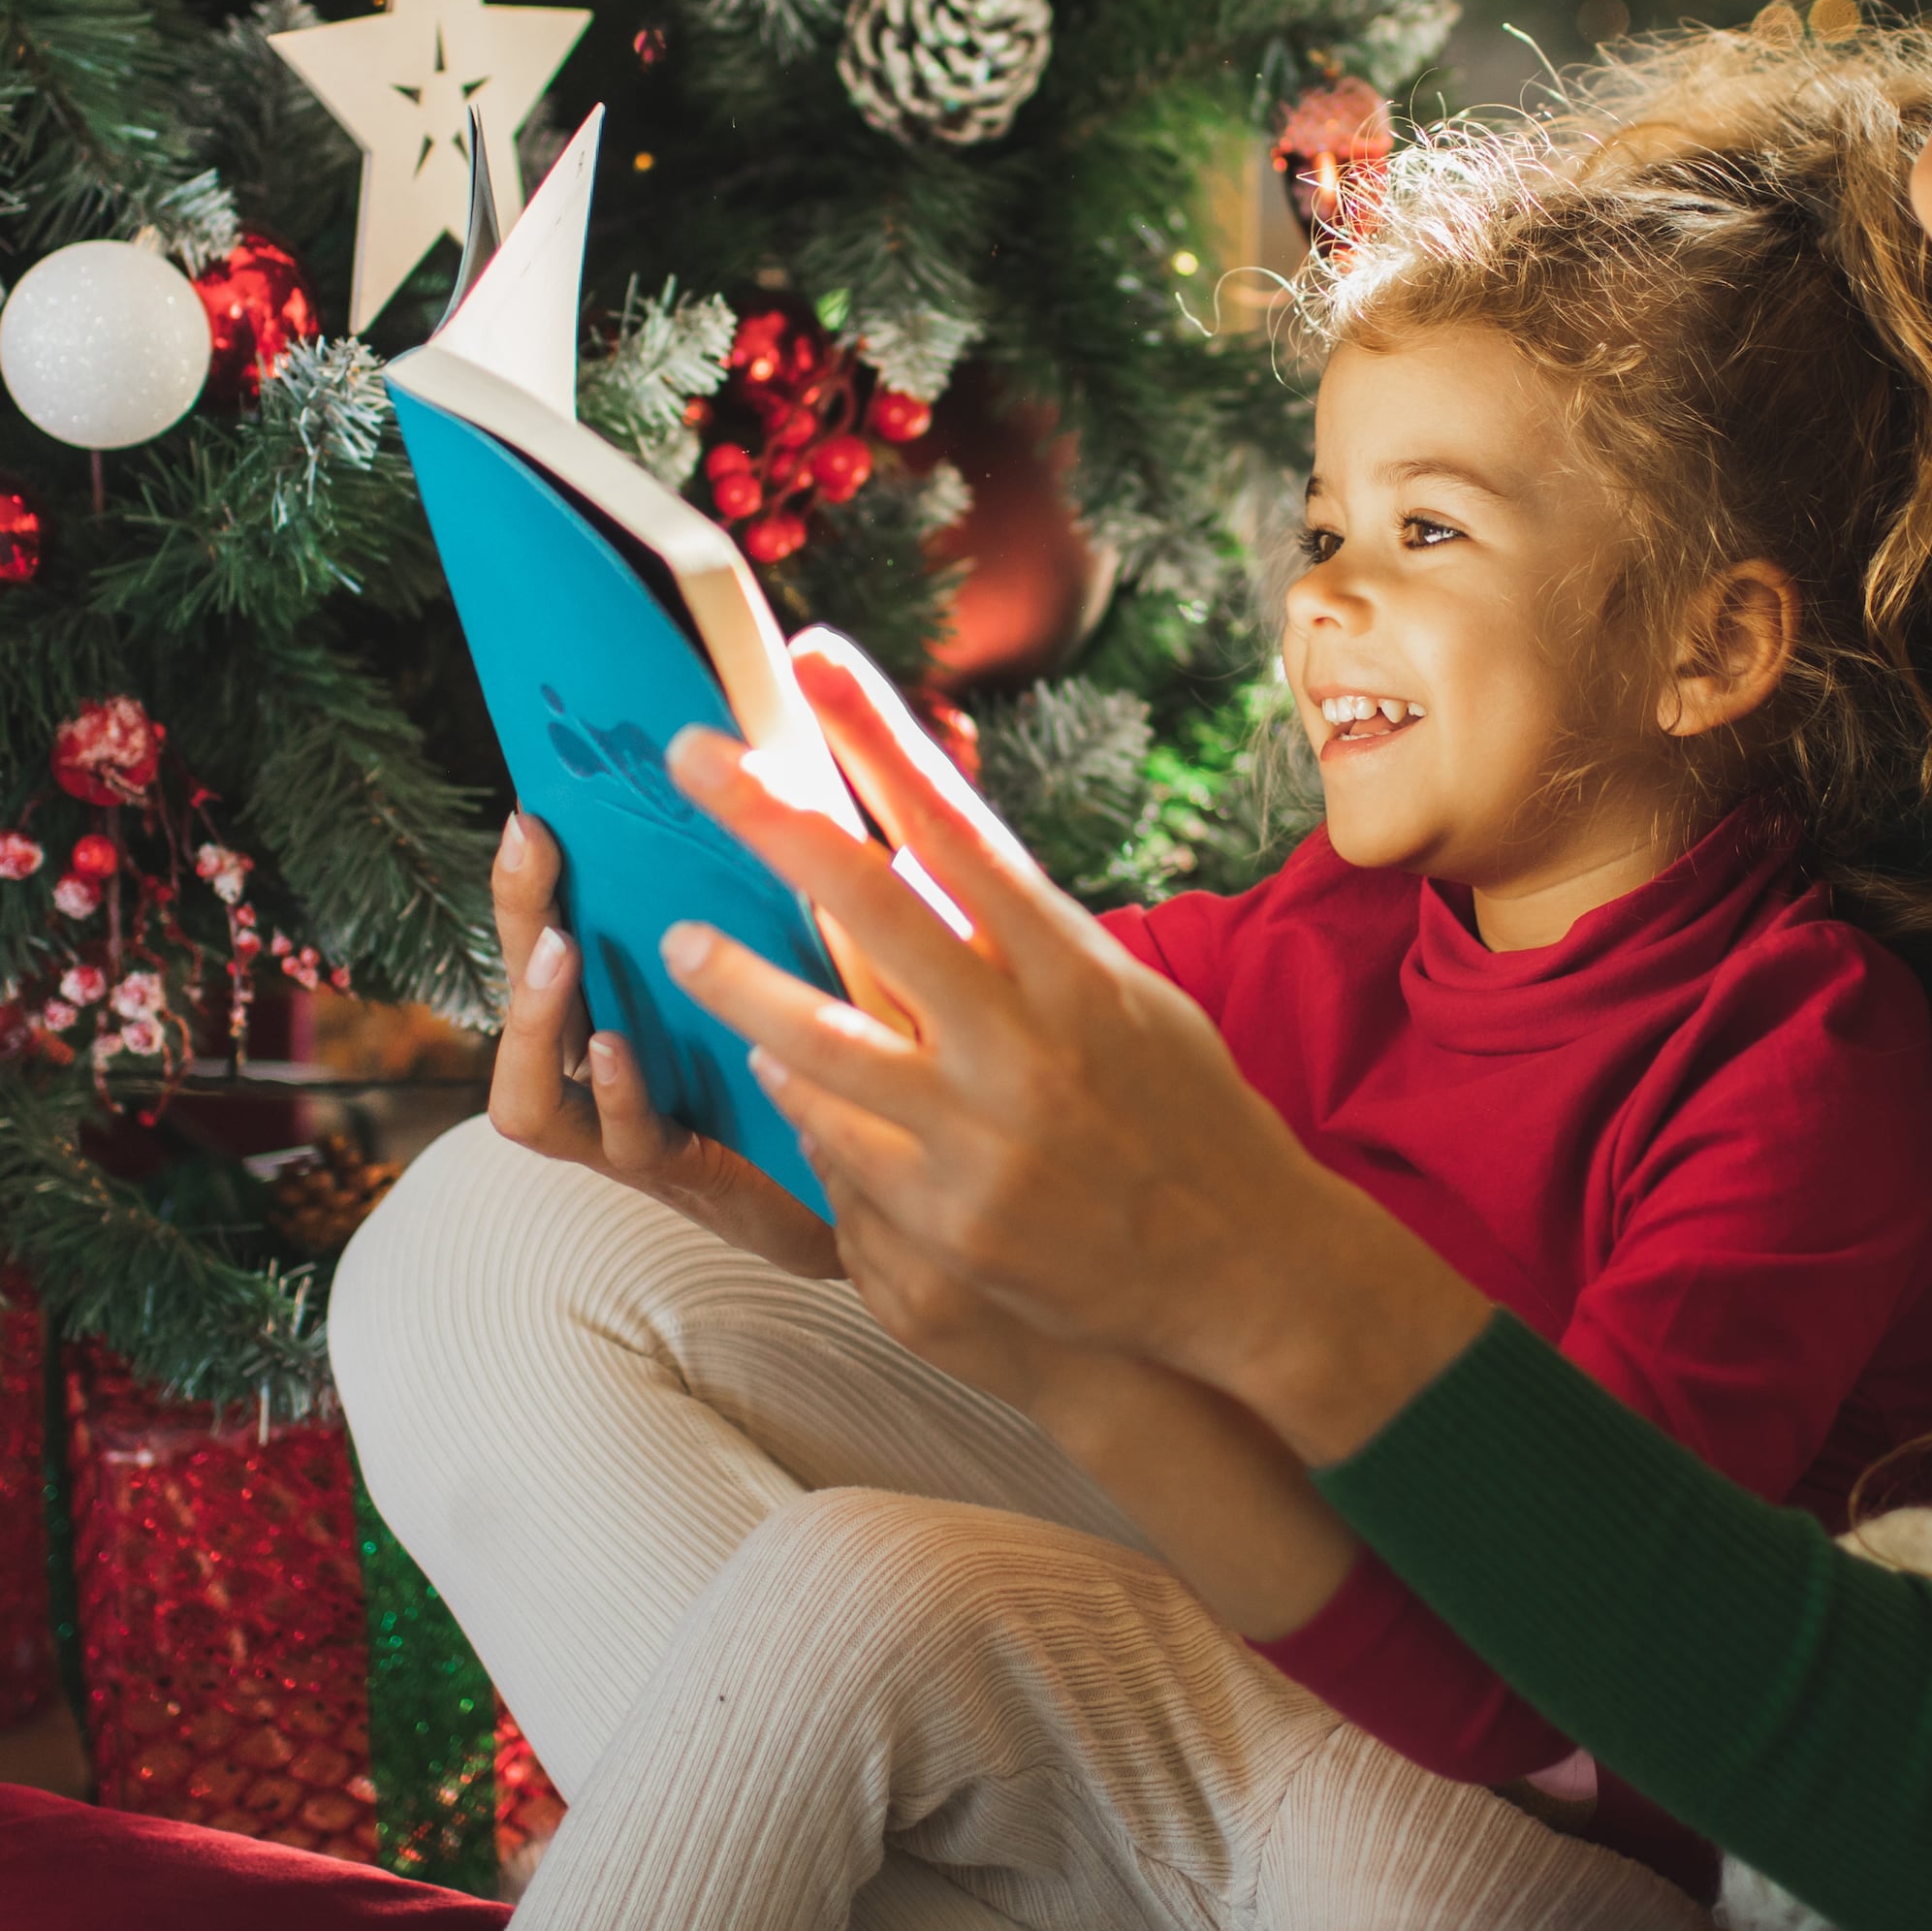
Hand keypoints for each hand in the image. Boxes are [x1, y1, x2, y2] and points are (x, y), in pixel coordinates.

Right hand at [486, 812, 840, 1278]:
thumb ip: (760, 894)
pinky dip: (618, 1094)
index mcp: (622, 1004)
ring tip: (562, 950)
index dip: (528, 878)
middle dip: (519, 917)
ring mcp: (622, 1133)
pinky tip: (624, 1048)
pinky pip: (623, 1141)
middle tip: (533, 847)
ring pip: (531, 1095)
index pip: (547, 933)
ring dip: (540, 1016)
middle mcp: (599, 1069)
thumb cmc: (826, 1059)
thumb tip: (767, 771)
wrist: (877, 1184)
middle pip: (522, 995)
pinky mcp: (680, 1177)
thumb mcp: (789, 963)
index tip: (531, 810)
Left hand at [652, 645, 1493, 1458]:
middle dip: (770, 820)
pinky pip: (835, 1148)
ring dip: (743, 983)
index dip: (879, 736)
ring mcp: (980, 1140)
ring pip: (820, 1042)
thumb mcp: (1124, 1001)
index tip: (817, 659)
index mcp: (1073, 969)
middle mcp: (1024, 1043)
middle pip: (870, 906)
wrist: (1245, 1271)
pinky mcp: (947, 1228)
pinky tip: (766, 1063)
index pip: (958, 826)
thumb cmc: (1184, 1115)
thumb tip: (919, 856)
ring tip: (686, 940)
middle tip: (690, 756)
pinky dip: (798, 1098)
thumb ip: (1024, 937)